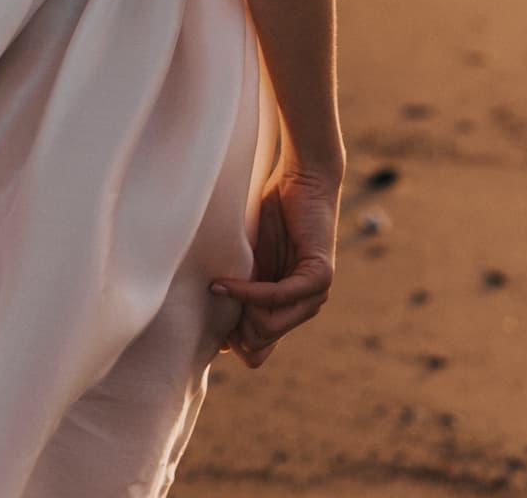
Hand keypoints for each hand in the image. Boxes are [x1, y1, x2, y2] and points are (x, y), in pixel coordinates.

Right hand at [211, 160, 342, 369]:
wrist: (303, 176)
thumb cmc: (273, 212)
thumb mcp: (250, 260)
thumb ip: (240, 289)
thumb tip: (213, 330)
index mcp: (286, 307)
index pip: (258, 351)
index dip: (231, 342)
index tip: (208, 320)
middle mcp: (303, 308)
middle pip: (259, 346)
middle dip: (231, 331)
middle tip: (211, 303)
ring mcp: (315, 296)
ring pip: (267, 328)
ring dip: (238, 311)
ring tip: (217, 288)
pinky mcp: (319, 278)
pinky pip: (277, 297)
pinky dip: (248, 292)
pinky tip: (225, 282)